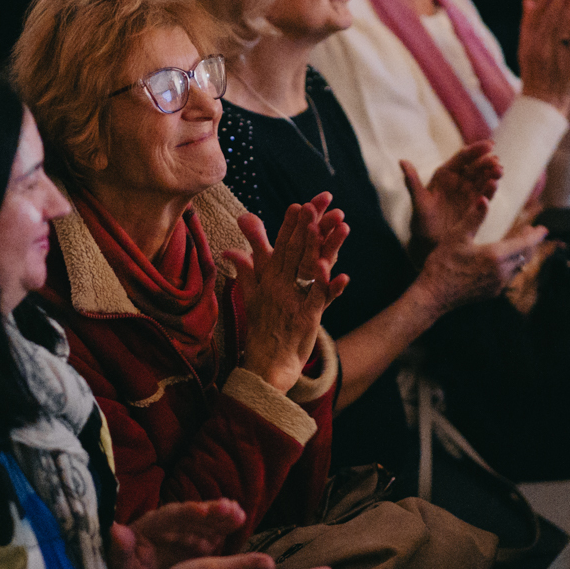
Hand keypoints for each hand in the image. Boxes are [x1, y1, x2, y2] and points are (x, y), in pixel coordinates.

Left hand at [108, 499, 245, 568]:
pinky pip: (211, 533)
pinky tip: (238, 524)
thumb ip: (119, 547)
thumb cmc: (124, 565)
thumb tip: (116, 530)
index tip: (200, 511)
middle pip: (194, 514)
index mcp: (153, 524)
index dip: (185, 513)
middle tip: (231, 508)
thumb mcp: (119, 560)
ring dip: (222, 517)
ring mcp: (186, 531)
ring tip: (240, 515)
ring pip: (206, 521)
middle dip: (211, 511)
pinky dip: (223, 529)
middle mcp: (172, 523)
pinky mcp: (196, 541)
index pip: (171, 516)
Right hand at [222, 196, 349, 392]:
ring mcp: (294, 301)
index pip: (279, 246)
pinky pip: (320, 299)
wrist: (265, 363)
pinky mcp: (307, 318)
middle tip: (316, 204)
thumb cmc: (260, 328)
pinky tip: (340, 273)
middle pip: (295, 251)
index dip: (289, 225)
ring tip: (336, 227)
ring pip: (309, 269)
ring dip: (323, 247)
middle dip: (306, 226)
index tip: (298, 204)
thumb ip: (244, 269)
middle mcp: (280, 286)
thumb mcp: (249, 295)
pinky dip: (330, 286)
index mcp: (268, 279)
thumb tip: (229, 250)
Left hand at [402, 141, 500, 248]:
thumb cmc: (421, 222)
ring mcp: (468, 193)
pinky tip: (495, 185)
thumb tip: (402, 161)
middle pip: (476, 167)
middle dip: (487, 162)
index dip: (476, 150)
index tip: (489, 145)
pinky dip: (491, 189)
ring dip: (492, 174)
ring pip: (483, 179)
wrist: (429, 245)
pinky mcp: (476, 206)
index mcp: (445, 174)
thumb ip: (412, 182)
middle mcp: (458, 181)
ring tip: (499, 171)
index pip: (462, 158)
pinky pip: (485, 195)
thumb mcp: (418, 202)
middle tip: (496, 162)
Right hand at [415, 222, 547, 315]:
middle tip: (535, 233)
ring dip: (523, 255)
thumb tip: (485, 198)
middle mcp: (502, 272)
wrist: (433, 296)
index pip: (525, 244)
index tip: (543, 228)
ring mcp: (498, 285)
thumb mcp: (457, 237)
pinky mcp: (492, 293)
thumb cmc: (443, 264)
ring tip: (521, 245)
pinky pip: (509, 277)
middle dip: (532, 243)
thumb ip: (474, 218)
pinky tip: (504, 261)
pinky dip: (513, 265)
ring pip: (519, 267)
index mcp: (496, 255)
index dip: (536, 235)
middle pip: (526, 255)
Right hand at [516, 0, 569, 111]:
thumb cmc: (537, 75)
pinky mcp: (568, 66)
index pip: (536, 14)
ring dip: (569, 6)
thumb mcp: (527, 49)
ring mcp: (552, 57)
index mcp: (527, 42)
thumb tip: (527, 0)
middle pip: (549, 17)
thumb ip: (528, 25)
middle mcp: (538, 47)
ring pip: (560, 27)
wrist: (543, 105)